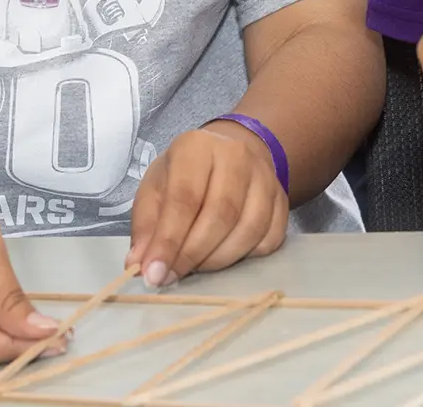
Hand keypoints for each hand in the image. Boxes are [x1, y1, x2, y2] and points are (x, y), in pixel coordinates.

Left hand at [127, 122, 286, 287]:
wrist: (226, 156)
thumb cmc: (183, 176)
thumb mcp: (155, 189)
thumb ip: (147, 227)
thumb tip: (139, 265)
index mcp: (197, 147)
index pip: (185, 198)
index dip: (169, 241)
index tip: (154, 274)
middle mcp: (236, 156)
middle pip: (220, 214)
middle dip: (193, 254)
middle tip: (172, 277)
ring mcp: (265, 177)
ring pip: (249, 230)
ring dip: (218, 259)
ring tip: (196, 267)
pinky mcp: (283, 200)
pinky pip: (269, 240)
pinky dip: (246, 257)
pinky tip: (223, 256)